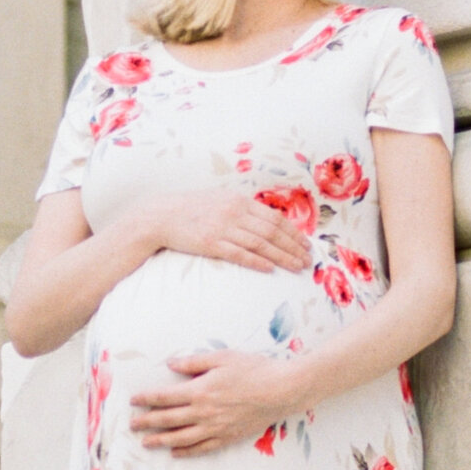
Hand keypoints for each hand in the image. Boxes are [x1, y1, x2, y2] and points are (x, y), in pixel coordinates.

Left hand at [129, 348, 302, 455]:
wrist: (281, 390)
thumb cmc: (253, 369)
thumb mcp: (222, 358)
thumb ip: (194, 362)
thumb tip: (170, 364)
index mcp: (200, 390)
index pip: (165, 397)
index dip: (147, 399)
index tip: (133, 401)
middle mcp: (204, 412)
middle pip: (168, 419)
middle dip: (147, 422)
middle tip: (132, 425)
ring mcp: (215, 428)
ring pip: (181, 438)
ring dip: (161, 441)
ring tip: (146, 443)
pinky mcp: (228, 437)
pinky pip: (202, 448)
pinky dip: (187, 452)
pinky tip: (176, 454)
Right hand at [149, 187, 312, 275]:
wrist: (162, 215)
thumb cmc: (193, 209)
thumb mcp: (221, 200)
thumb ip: (243, 209)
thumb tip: (266, 221)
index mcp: (239, 201)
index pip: (274, 218)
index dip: (293, 233)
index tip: (306, 245)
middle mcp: (234, 212)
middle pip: (272, 231)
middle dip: (293, 247)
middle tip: (308, 260)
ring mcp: (223, 228)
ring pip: (261, 243)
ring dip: (282, 256)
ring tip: (296, 266)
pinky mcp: (211, 243)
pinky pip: (239, 254)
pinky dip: (257, 261)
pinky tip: (270, 269)